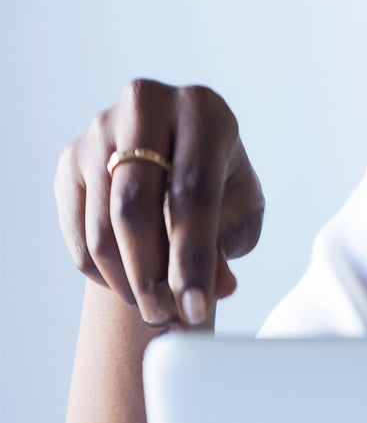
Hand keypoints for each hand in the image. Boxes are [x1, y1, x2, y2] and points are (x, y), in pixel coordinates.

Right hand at [54, 80, 264, 328]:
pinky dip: (101, 269)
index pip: (192, 192)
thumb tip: (216, 289)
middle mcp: (146, 106)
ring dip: (125, 280)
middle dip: (150, 275)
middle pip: (135, 208)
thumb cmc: (218, 181)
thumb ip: (229, 242)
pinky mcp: (69, 157)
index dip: (193, 257)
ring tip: (152, 309)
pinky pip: (76, 229)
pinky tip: (127, 283)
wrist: (176, 157)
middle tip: (165, 316)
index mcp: (202, 110)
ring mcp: (100, 129)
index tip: (196, 308)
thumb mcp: (239, 206)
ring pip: (101, 224)